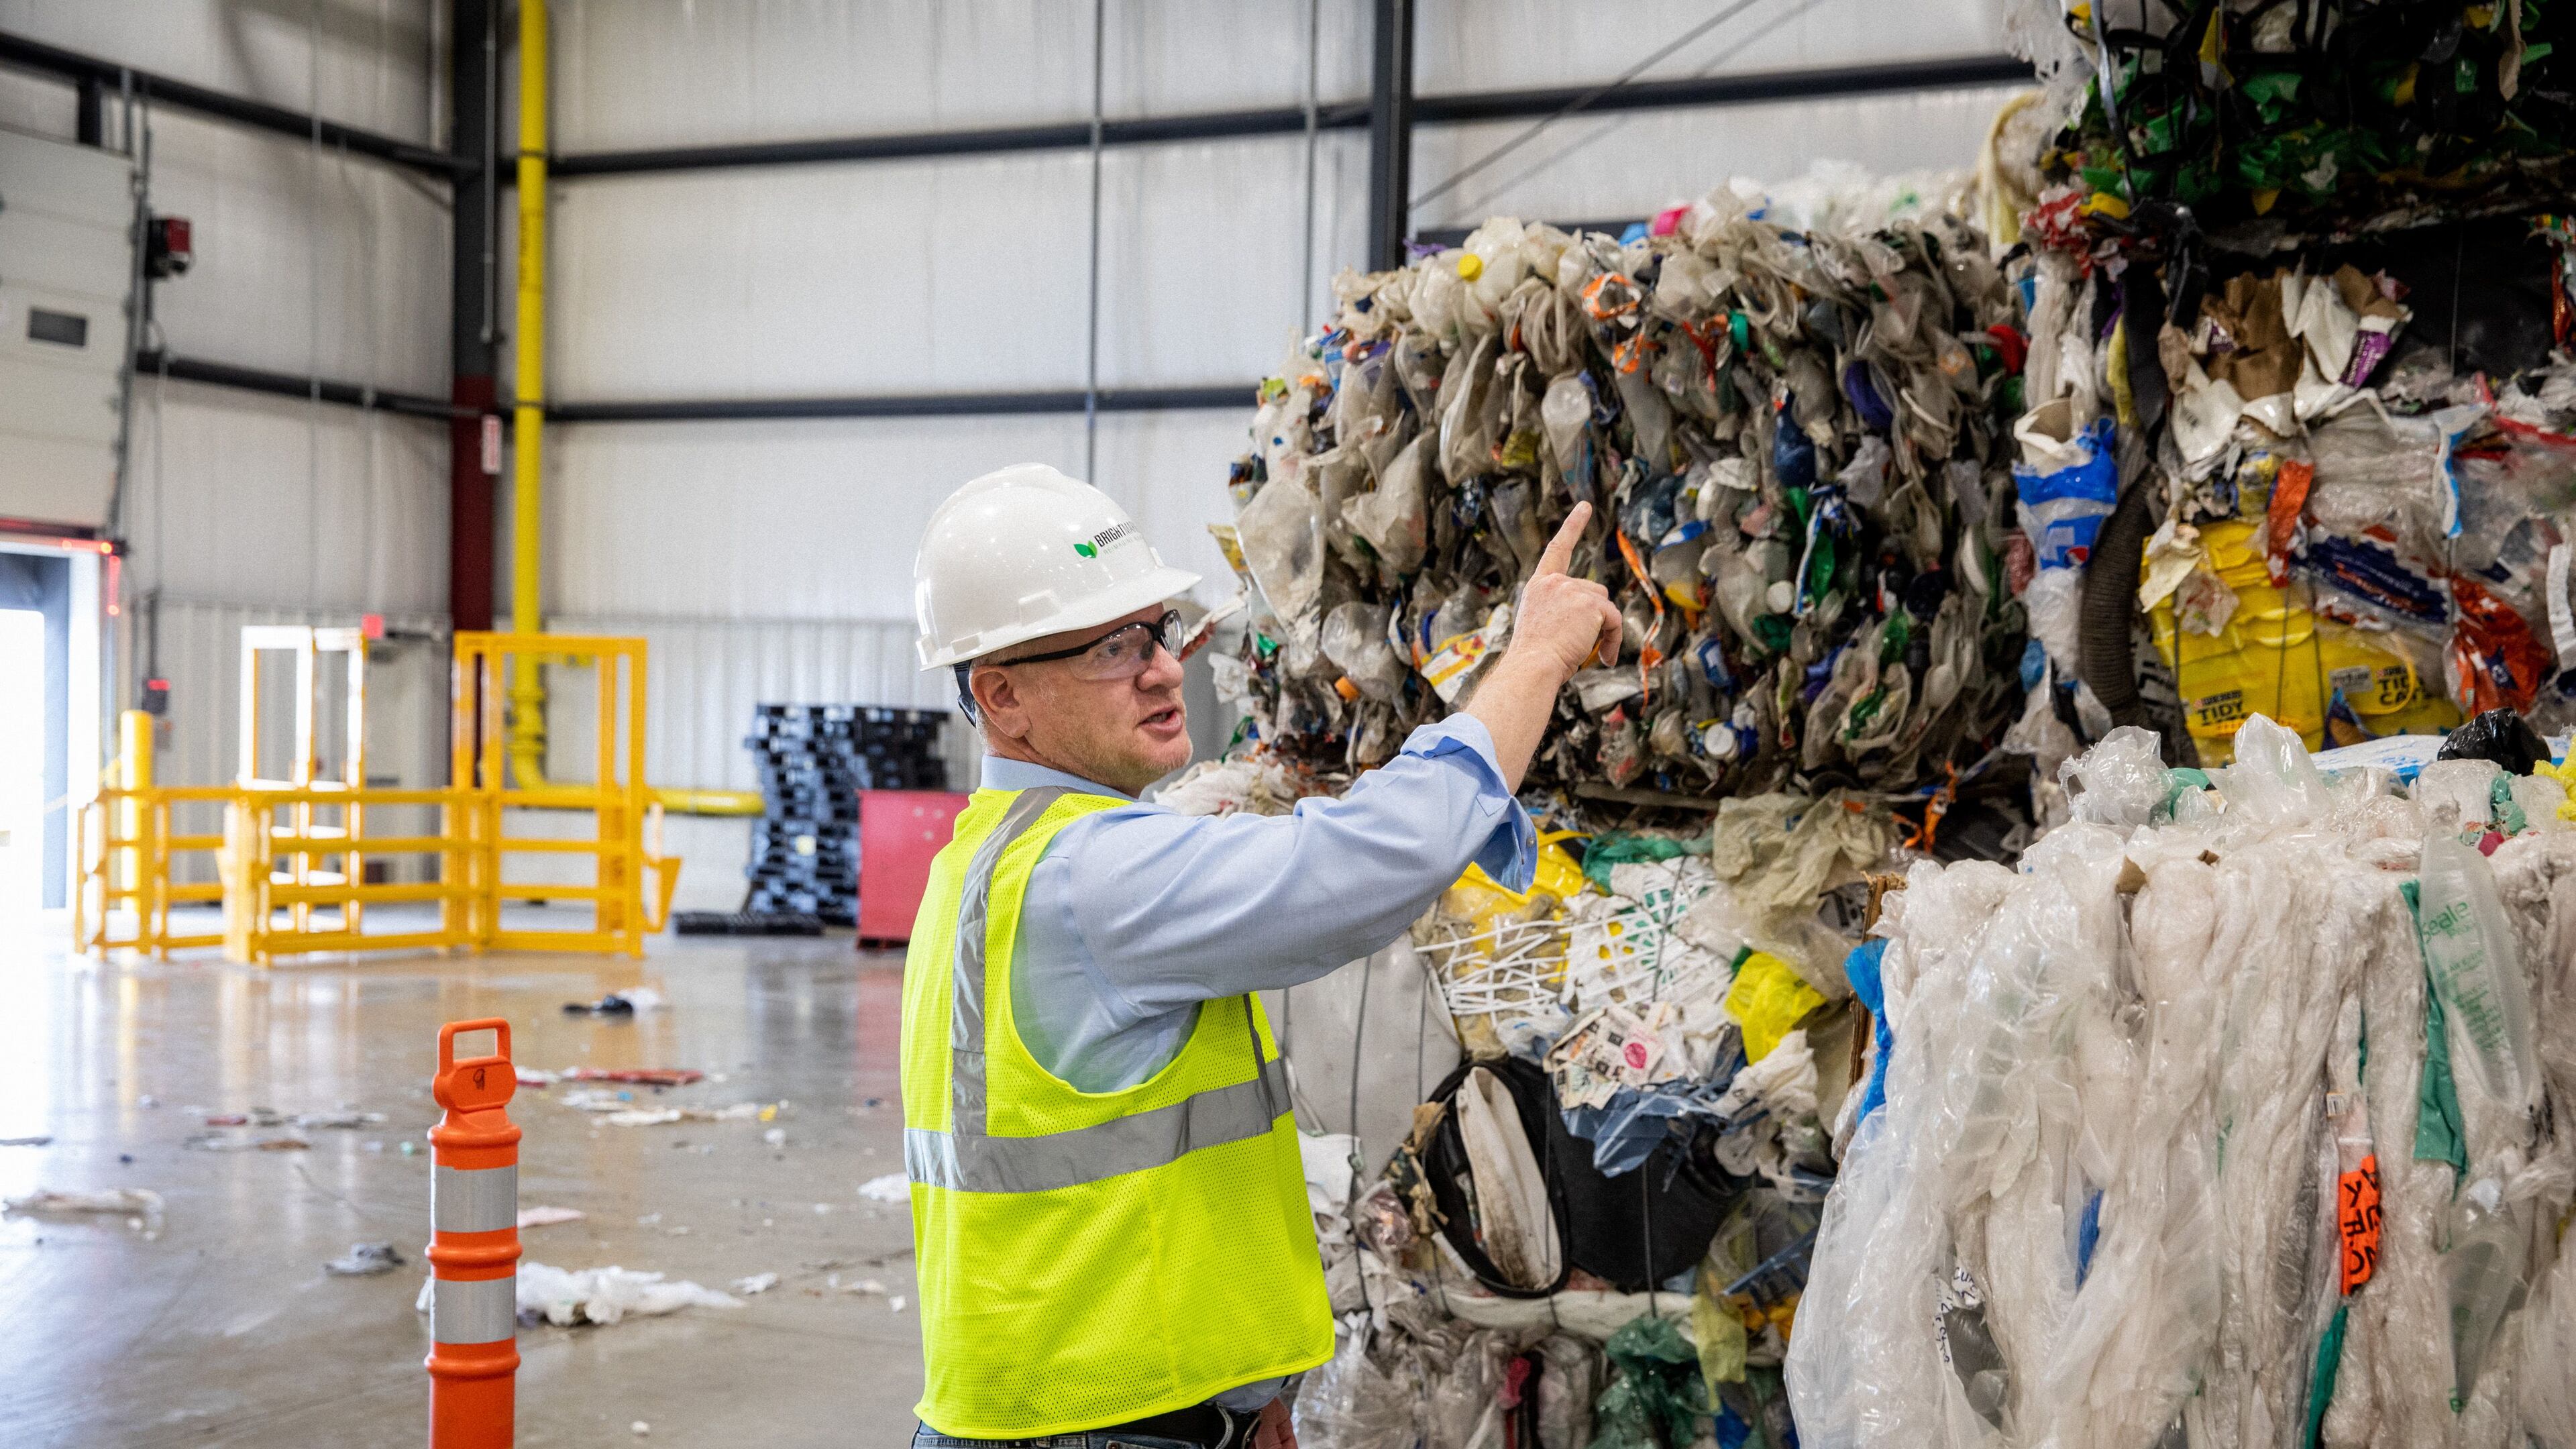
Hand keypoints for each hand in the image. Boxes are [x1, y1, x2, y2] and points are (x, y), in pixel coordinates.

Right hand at [1506, 502, 1624, 683]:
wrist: (1532, 667)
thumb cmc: (1534, 659)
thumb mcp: (1541, 626)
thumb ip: (1561, 611)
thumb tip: (1596, 616)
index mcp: (1539, 586)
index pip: (1557, 550)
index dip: (1573, 527)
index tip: (1586, 506)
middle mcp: (1555, 582)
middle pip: (1594, 593)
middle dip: (1595, 618)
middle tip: (1578, 645)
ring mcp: (1572, 590)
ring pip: (1606, 608)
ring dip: (1603, 630)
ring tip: (1582, 650)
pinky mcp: (1591, 604)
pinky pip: (1615, 622)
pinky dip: (1614, 641)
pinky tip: (1604, 658)